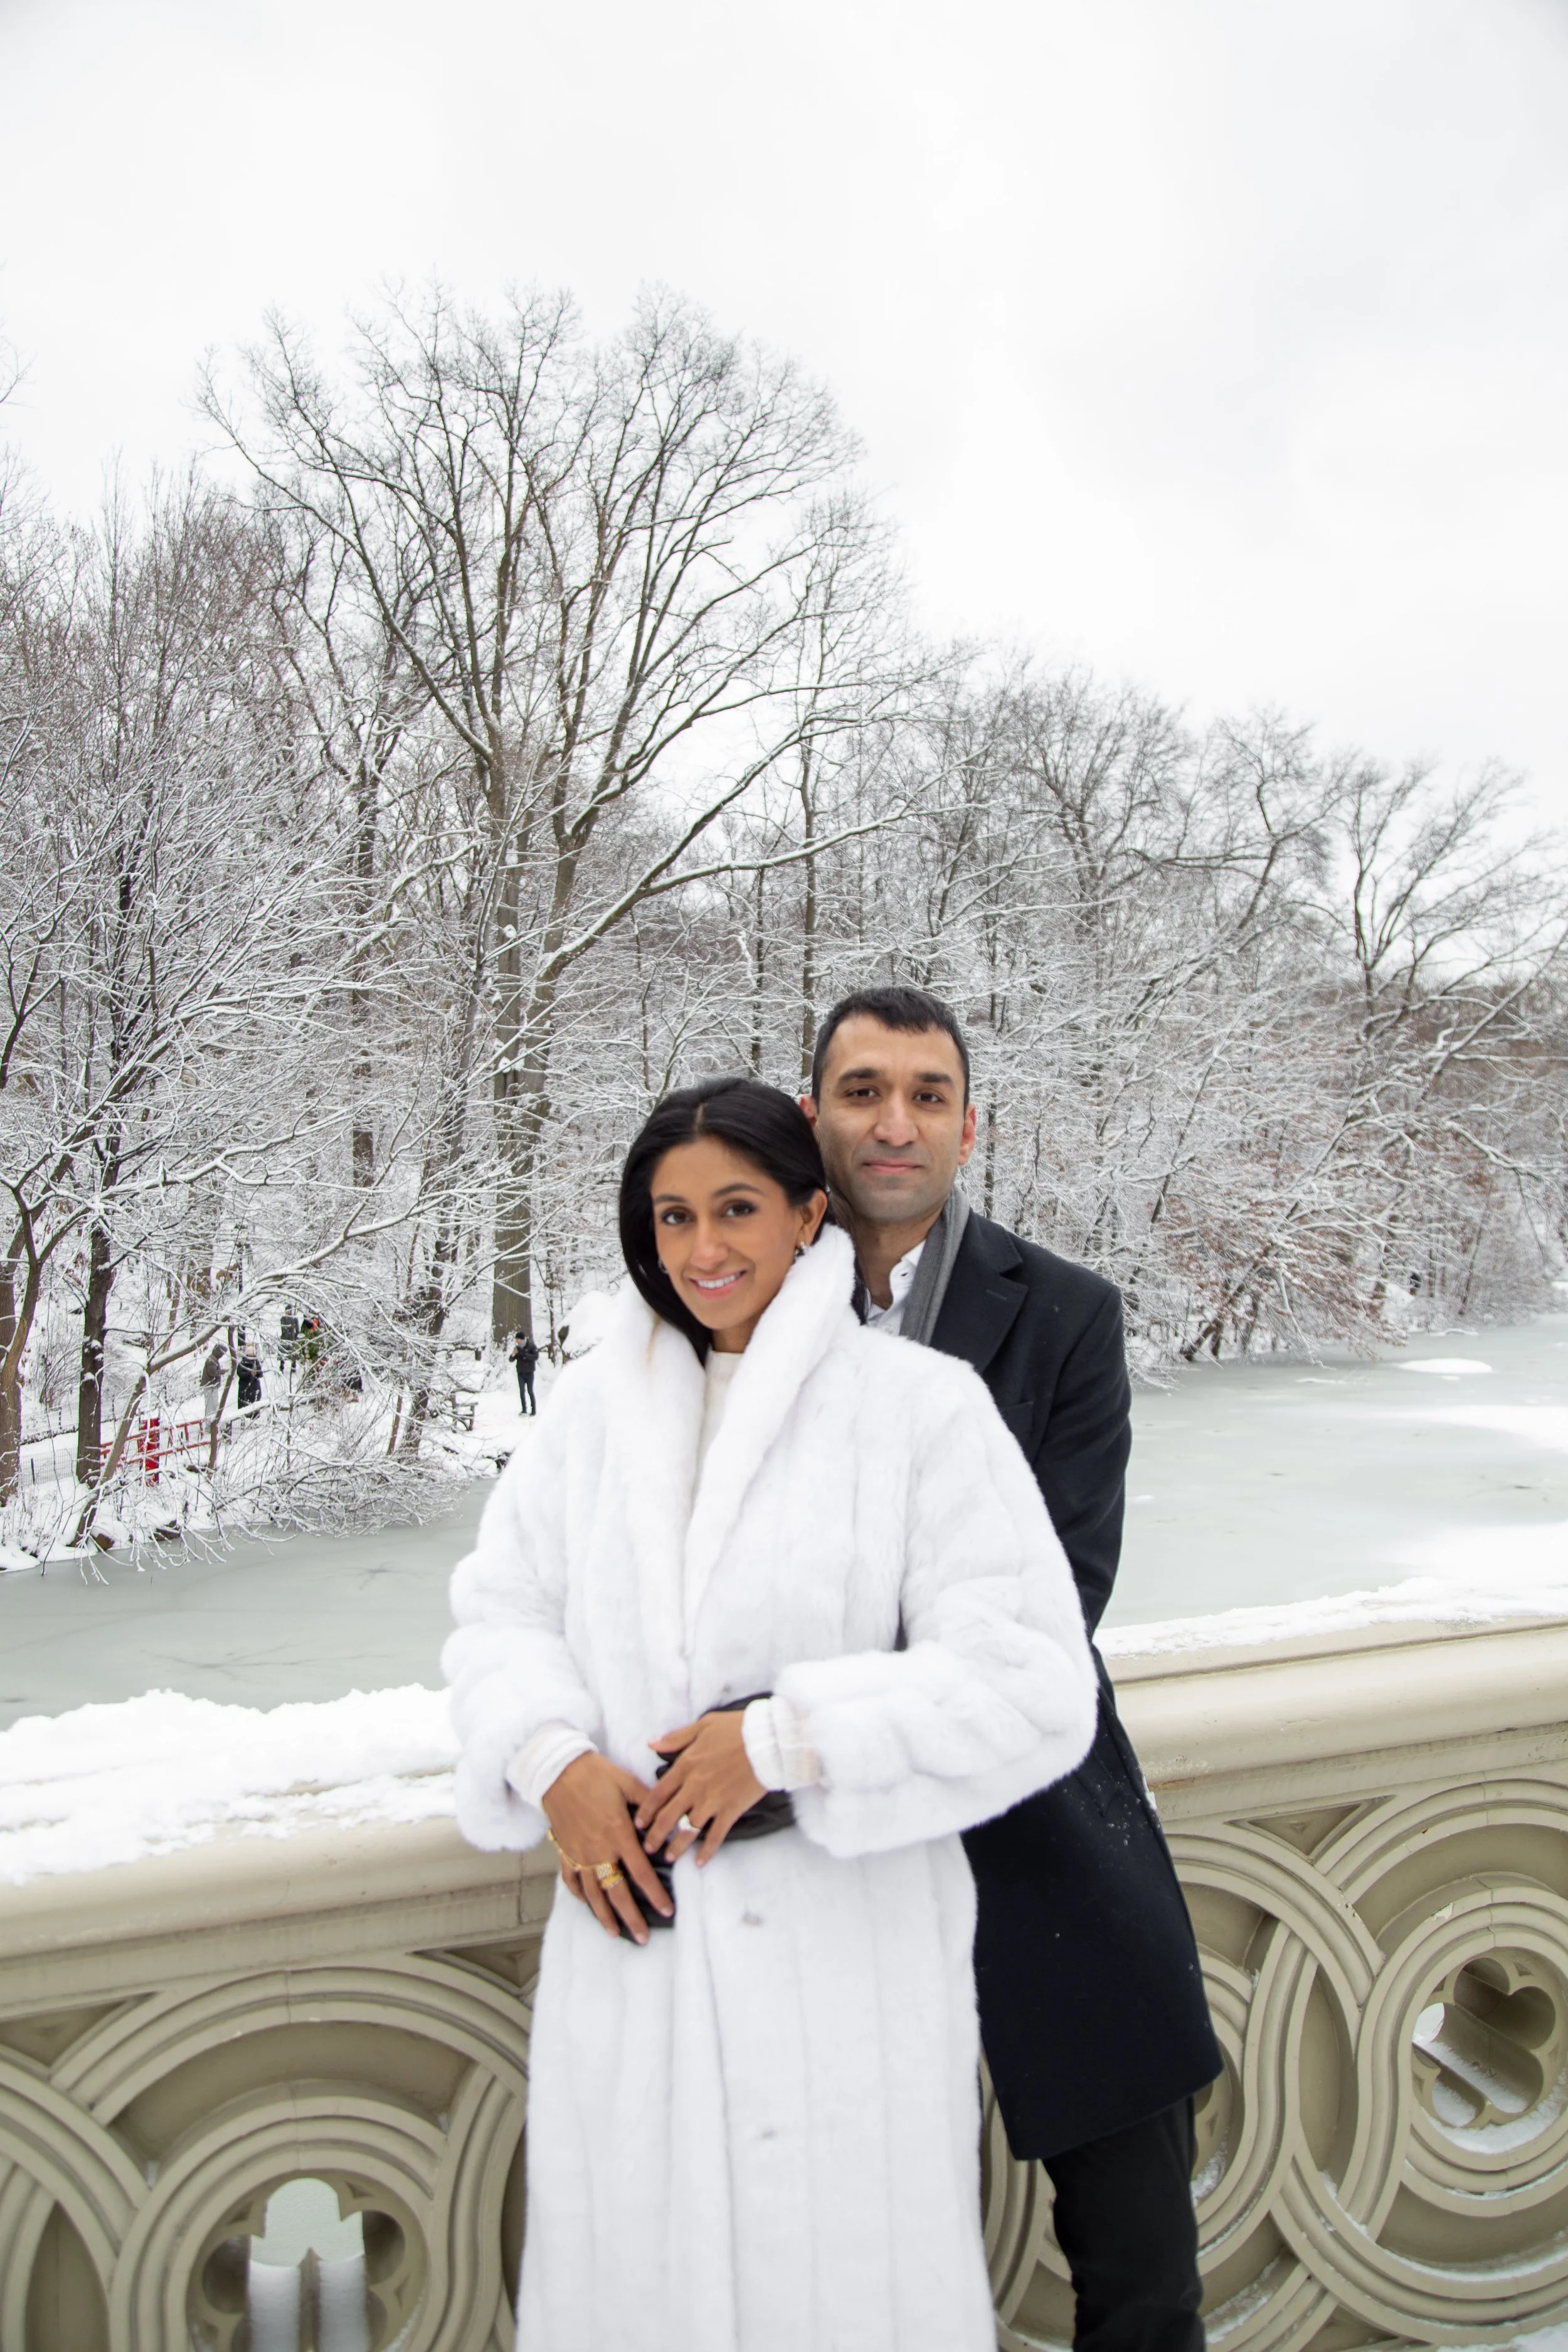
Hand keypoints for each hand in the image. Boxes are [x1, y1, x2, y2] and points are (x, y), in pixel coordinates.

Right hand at [541, 1752, 671, 1942]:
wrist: (557, 1769)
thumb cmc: (596, 1773)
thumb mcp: (627, 1782)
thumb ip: (650, 1804)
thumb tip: (669, 1822)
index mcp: (618, 1833)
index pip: (641, 1872)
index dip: (655, 1894)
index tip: (667, 1910)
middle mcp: (598, 1849)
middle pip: (617, 1892)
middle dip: (631, 1917)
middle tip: (643, 1938)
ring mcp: (579, 1853)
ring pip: (592, 1893)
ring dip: (604, 1915)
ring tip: (615, 1932)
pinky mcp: (564, 1850)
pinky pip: (571, 1879)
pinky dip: (579, 1895)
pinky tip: (587, 1904)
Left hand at [635, 1712, 766, 1864]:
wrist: (768, 1740)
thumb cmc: (737, 1729)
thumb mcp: (703, 1725)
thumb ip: (675, 1737)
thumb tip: (651, 1744)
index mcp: (686, 1765)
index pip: (658, 1793)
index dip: (646, 1810)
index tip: (638, 1823)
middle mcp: (695, 1786)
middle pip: (668, 1816)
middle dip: (655, 1835)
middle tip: (648, 1848)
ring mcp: (713, 1801)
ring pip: (688, 1829)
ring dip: (676, 1846)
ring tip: (669, 1858)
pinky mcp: (731, 1810)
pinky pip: (715, 1836)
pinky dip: (707, 1851)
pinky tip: (699, 1863)